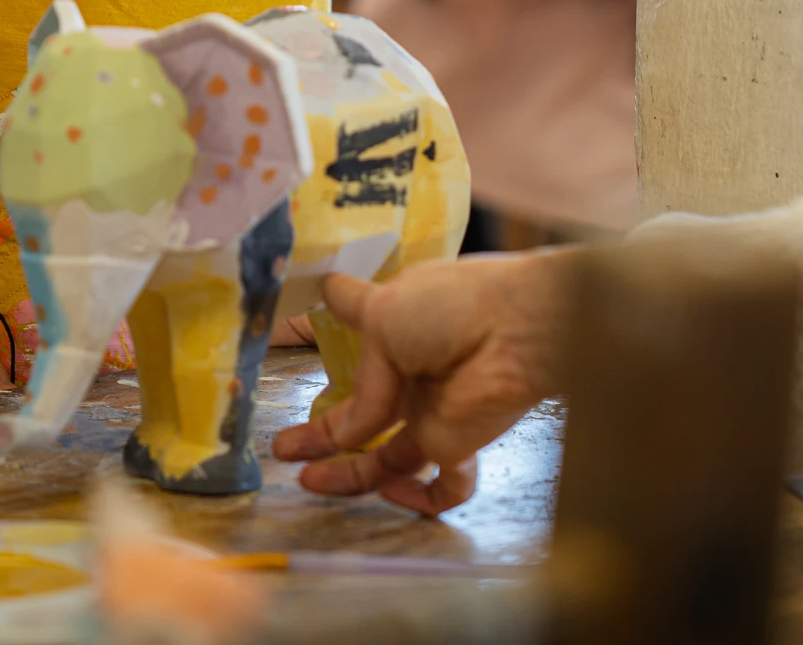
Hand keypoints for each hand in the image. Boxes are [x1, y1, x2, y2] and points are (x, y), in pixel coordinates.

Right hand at [271, 253, 571, 515]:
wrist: (516, 331)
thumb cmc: (452, 306)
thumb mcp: (385, 315)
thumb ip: (360, 360)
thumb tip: (337, 368)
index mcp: (396, 327)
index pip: (361, 326)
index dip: (336, 322)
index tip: (314, 307)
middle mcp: (413, 375)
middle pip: (364, 415)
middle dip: (323, 434)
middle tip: (285, 448)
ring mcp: (433, 412)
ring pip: (388, 457)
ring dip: (347, 473)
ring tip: (306, 480)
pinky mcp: (458, 445)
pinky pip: (442, 484)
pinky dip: (417, 496)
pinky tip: (388, 487)